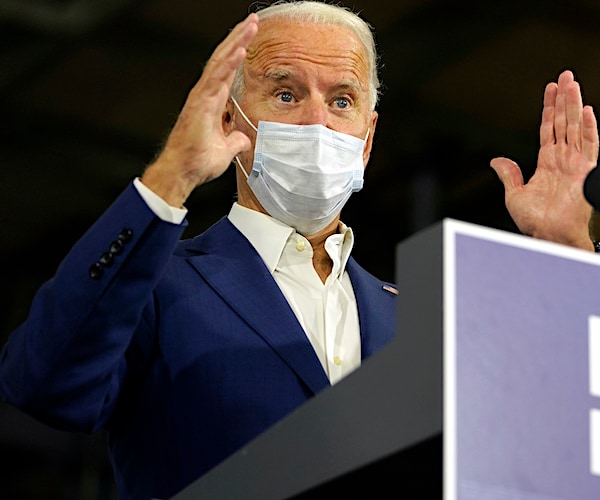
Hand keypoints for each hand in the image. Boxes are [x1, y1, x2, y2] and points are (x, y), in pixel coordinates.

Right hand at [141, 14, 258, 206]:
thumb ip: (236, 141)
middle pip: (224, 59)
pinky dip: (228, 63)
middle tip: (253, 21)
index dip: (238, 52)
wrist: (184, 171)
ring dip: (236, 43)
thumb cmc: (198, 161)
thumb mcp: (226, 150)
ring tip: (249, 26)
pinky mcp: (200, 103)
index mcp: (212, 101)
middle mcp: (206, 94)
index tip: (250, 37)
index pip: (228, 70)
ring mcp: (202, 97)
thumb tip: (243, 139)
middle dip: (239, 38)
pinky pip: (216, 78)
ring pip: (220, 62)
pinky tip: (239, 49)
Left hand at [491, 70, 598, 249]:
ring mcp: (575, 164)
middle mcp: (563, 160)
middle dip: (564, 98)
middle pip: (564, 122)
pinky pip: (589, 146)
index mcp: (547, 163)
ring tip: (572, 82)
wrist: (547, 236)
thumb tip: (495, 159)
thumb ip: (508, 174)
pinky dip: (588, 128)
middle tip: (565, 75)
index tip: (550, 88)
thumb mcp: (513, 194)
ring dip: (575, 104)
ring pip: (575, 127)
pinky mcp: (586, 172)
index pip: (549, 129)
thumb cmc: (534, 222)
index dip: (549, 108)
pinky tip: (587, 110)